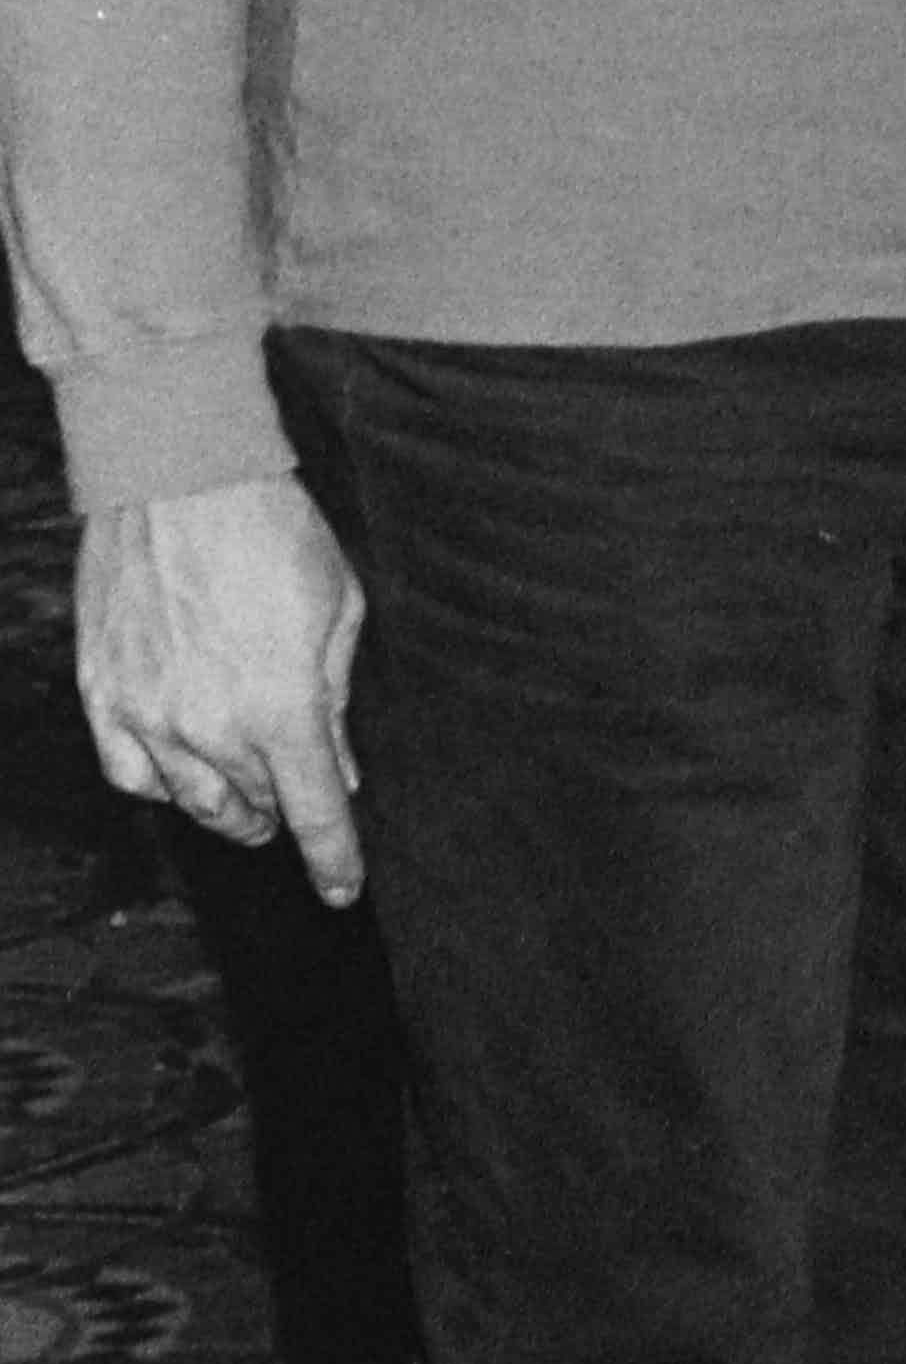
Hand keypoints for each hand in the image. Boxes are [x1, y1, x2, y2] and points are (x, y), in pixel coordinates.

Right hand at [76, 472, 366, 908]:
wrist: (179, 474)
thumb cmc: (274, 532)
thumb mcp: (339, 612)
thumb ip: (336, 699)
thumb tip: (338, 768)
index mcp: (282, 709)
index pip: (315, 813)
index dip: (335, 860)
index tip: (344, 889)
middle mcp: (210, 726)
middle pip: (256, 805)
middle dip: (284, 809)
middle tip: (296, 796)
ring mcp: (147, 713)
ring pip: (192, 801)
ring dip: (228, 806)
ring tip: (246, 797)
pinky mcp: (101, 692)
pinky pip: (128, 772)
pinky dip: (159, 784)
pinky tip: (180, 771)